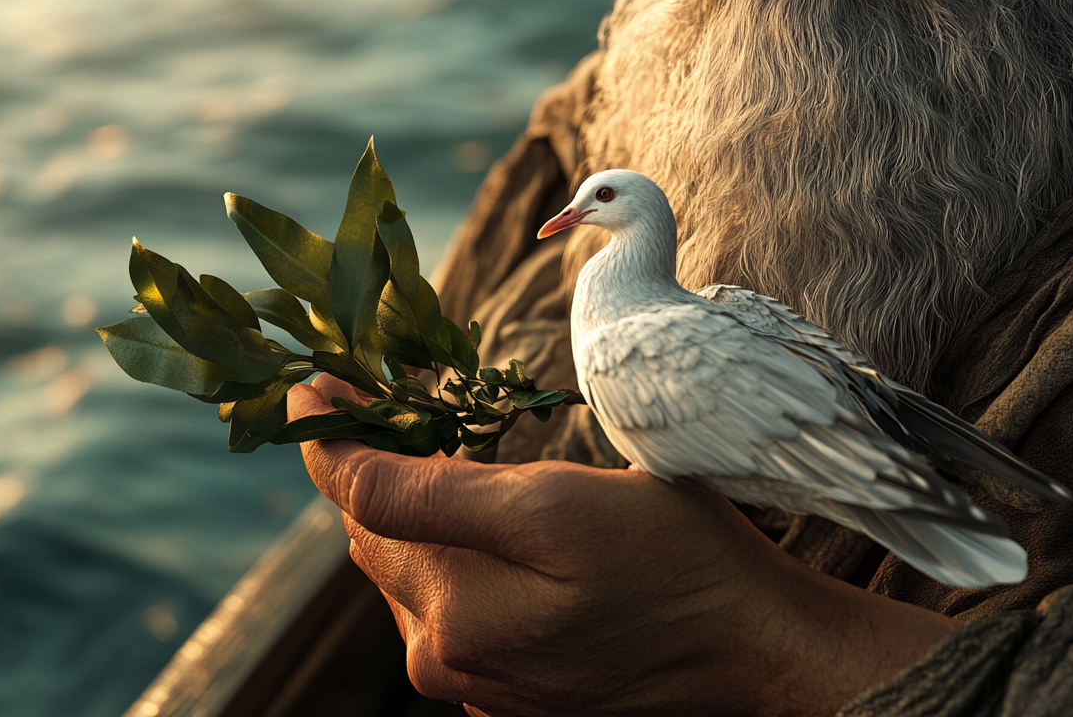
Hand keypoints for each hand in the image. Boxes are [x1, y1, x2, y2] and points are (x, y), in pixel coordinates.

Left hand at [289, 374, 959, 716]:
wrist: (760, 652)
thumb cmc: (671, 563)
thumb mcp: (550, 508)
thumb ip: (430, 496)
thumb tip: (334, 465)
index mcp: (446, 614)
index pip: (357, 504)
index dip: (329, 436)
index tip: (312, 385)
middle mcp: (445, 660)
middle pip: (379, 540)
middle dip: (373, 467)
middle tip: (381, 400)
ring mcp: (478, 682)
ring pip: (415, 571)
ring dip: (415, 511)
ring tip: (437, 452)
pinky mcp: (512, 687)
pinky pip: (456, 604)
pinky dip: (455, 554)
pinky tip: (490, 523)